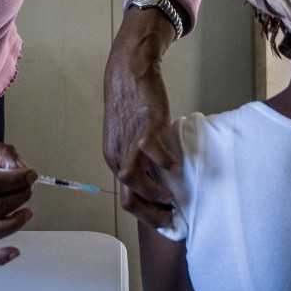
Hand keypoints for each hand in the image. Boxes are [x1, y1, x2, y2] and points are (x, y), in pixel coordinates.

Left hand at [104, 8, 180, 228]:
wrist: (129, 70)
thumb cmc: (133, 102)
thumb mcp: (130, 134)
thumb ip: (140, 155)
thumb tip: (161, 175)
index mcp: (113, 158)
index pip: (127, 197)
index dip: (147, 213)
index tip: (166, 219)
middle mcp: (117, 154)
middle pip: (128, 197)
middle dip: (151, 214)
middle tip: (172, 220)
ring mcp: (130, 141)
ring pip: (133, 180)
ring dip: (155, 194)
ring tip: (173, 198)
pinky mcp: (145, 126)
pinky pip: (152, 152)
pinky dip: (165, 163)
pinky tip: (177, 167)